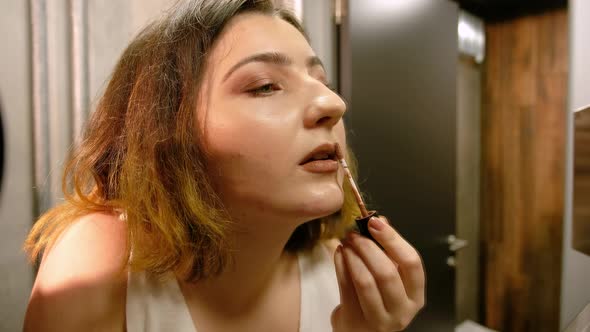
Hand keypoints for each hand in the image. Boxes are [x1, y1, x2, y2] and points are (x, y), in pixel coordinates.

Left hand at [331, 216, 424, 331]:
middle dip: (368, 247)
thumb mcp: (389, 277)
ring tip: (346, 242)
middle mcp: (402, 310)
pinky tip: (339, 253)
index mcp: (415, 295)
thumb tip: (380, 221)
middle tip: (355, 233)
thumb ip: (387, 251)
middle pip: (387, 272)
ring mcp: (379, 320)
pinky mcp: (355, 321)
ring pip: (365, 281)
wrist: (360, 331)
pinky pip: (346, 287)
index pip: (411, 263)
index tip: (375, 222)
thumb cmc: (377, 300)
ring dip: (353, 256)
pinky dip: (341, 266)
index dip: (393, 239)